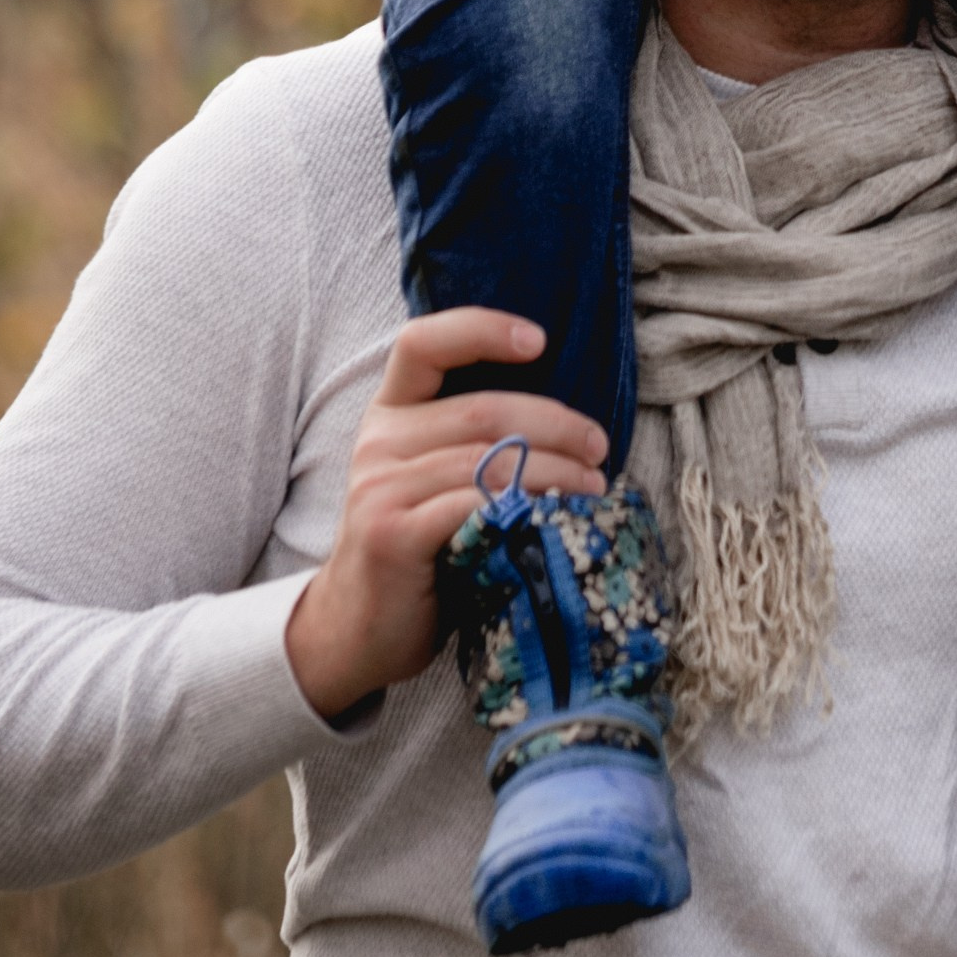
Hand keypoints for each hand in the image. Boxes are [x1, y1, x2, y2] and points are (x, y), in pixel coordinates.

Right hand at [284, 311, 605, 721]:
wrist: (357, 628)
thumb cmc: (419, 548)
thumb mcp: (433, 479)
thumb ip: (473, 442)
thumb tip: (570, 422)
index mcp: (389, 414)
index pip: (422, 343)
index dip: (481, 329)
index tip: (539, 341)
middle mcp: (378, 442)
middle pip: (482, 409)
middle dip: (556, 424)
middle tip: (599, 448)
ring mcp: (379, 488)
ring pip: (488, 460)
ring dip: (555, 471)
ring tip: (593, 487)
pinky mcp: (392, 534)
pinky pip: (473, 507)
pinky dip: (525, 508)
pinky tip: (554, 517)